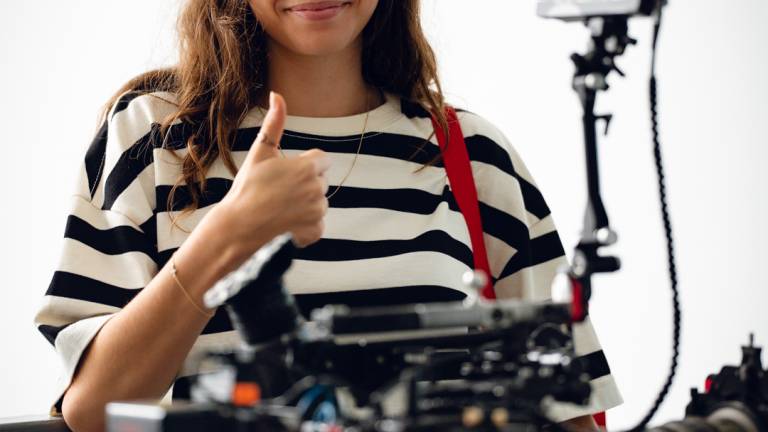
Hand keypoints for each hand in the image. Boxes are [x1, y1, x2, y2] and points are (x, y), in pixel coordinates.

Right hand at [218, 91, 330, 254]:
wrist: (238, 227)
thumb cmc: (247, 188)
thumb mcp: (260, 153)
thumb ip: (274, 124)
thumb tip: (277, 94)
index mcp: (308, 167)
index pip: (321, 160)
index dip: (304, 166)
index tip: (286, 175)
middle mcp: (317, 188)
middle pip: (320, 182)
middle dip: (305, 185)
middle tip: (279, 193)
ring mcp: (318, 211)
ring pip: (319, 203)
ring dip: (306, 205)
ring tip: (280, 209)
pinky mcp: (316, 230)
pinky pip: (317, 224)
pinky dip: (305, 225)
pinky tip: (286, 223)